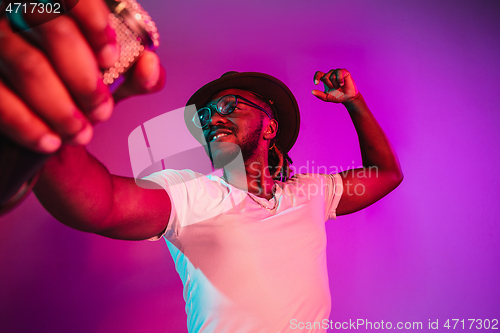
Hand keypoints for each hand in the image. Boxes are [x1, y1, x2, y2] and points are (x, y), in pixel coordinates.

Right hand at [0, 0, 164, 153]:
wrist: (39, 114)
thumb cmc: (73, 85)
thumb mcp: (109, 78)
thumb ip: (136, 74)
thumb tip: (150, 66)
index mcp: (57, 8)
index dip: (94, 23)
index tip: (110, 58)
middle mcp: (22, 14)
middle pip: (56, 31)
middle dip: (86, 81)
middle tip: (101, 112)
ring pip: (29, 65)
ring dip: (62, 108)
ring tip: (79, 133)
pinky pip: (0, 98)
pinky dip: (27, 124)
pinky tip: (50, 141)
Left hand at [312, 69, 358, 103]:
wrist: (348, 98)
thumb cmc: (337, 97)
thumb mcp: (326, 97)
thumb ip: (319, 95)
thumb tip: (312, 91)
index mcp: (325, 78)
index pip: (318, 74)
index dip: (316, 77)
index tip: (316, 83)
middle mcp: (331, 74)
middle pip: (325, 77)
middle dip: (330, 85)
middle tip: (336, 88)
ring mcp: (337, 72)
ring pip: (331, 76)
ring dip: (335, 84)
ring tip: (340, 86)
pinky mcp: (344, 72)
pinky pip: (339, 73)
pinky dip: (340, 80)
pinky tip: (342, 84)